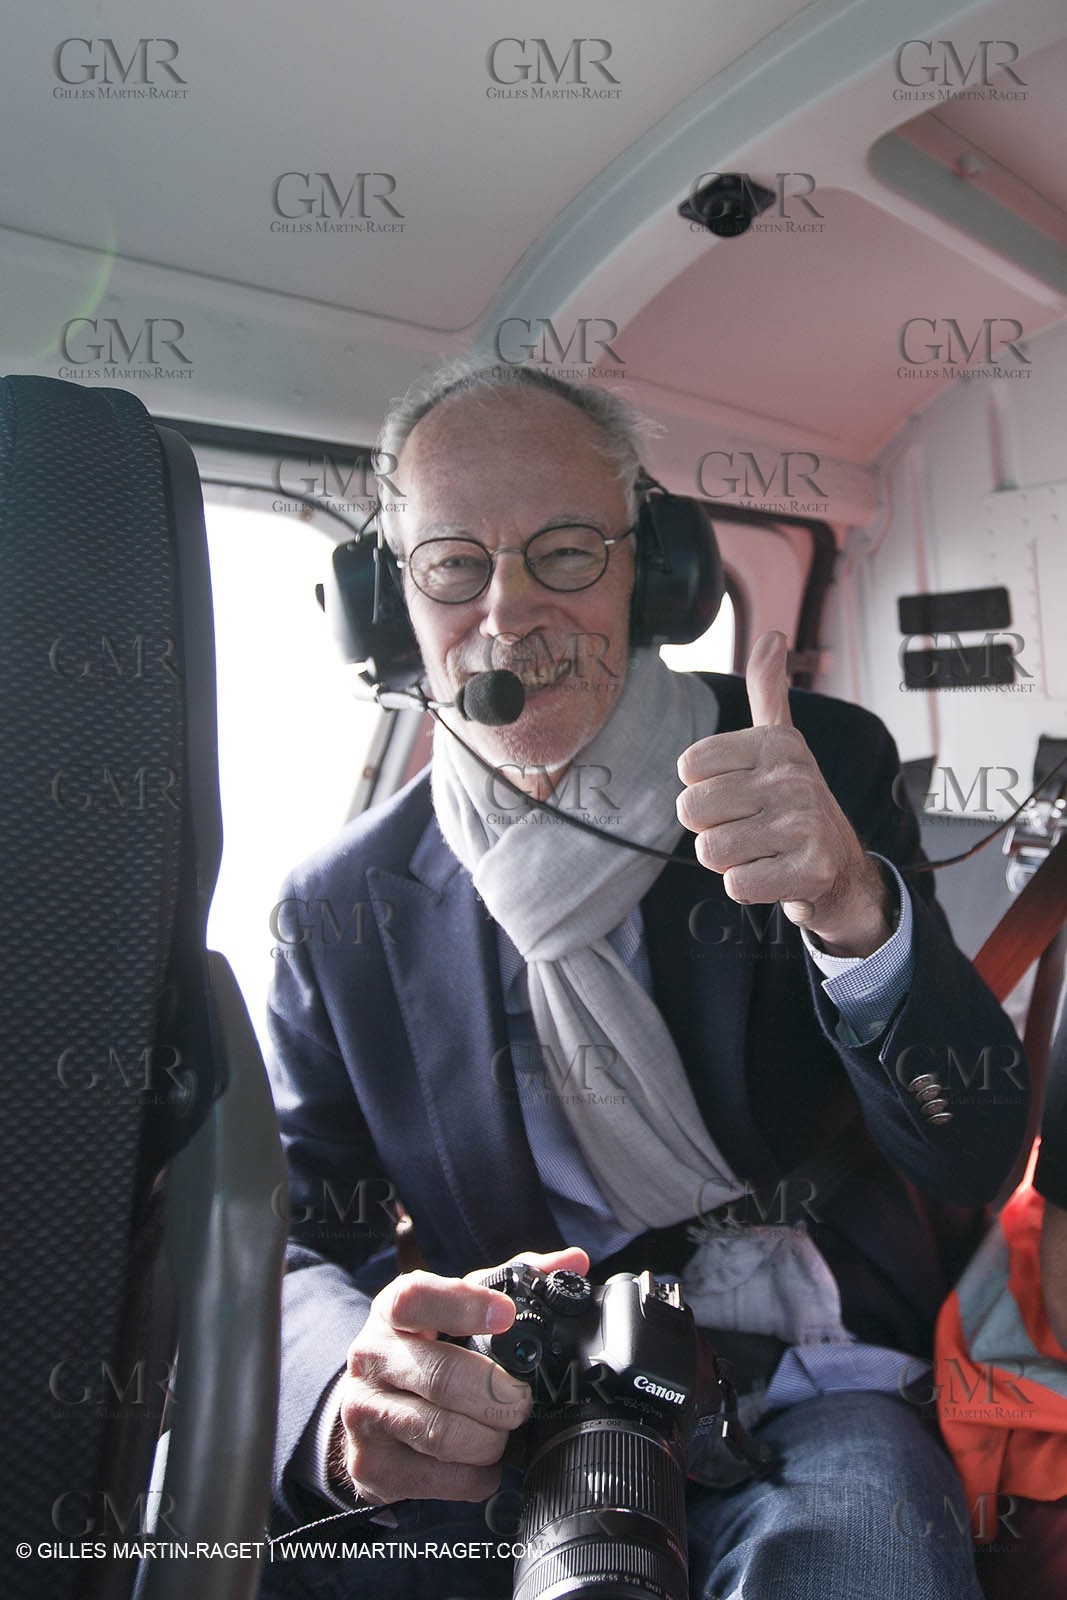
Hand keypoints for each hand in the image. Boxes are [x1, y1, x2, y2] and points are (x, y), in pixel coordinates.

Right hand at [337, 1246, 589, 1503]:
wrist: (371, 1407)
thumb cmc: (428, 1348)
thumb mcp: (460, 1306)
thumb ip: (514, 1280)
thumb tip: (573, 1261)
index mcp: (393, 1310)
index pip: (416, 1299)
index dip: (463, 1306)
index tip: (506, 1316)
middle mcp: (371, 1357)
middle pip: (440, 1377)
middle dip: (497, 1395)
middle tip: (523, 1400)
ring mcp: (364, 1413)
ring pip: (440, 1433)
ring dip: (489, 1439)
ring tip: (504, 1432)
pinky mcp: (372, 1464)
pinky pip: (437, 1478)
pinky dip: (475, 1475)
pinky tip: (483, 1463)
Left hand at [676, 631, 890, 956]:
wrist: (843, 869)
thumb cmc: (794, 804)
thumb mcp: (781, 743)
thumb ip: (768, 691)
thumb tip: (771, 634)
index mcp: (776, 743)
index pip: (688, 768)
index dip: (704, 789)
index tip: (740, 793)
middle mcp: (794, 775)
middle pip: (691, 811)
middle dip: (711, 829)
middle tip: (749, 828)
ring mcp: (806, 822)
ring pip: (710, 851)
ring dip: (729, 861)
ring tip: (762, 851)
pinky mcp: (812, 869)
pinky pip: (736, 885)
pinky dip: (749, 887)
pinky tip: (775, 874)